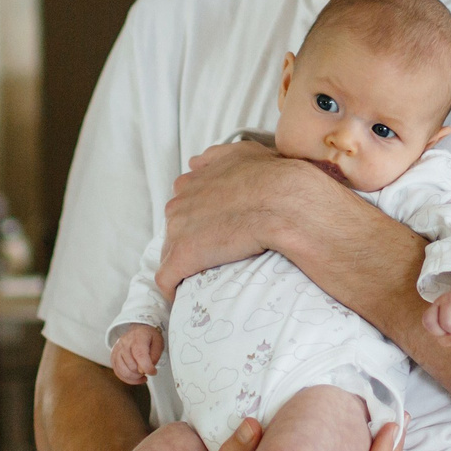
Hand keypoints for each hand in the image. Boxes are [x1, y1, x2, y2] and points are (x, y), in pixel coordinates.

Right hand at [109, 325, 163, 385]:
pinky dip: (128, 379)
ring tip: (142, 373)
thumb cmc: (149, 337)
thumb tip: (147, 369)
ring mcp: (117, 350)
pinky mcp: (113, 357)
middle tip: (148, 369)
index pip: (140, 355)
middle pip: (132, 366)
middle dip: (142, 372)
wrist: (138, 331)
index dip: (147, 367)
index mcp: (138, 337)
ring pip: (123, 372)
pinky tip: (135, 377)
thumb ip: (155, 356)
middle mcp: (125, 343)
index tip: (153, 371)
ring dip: (135, 377)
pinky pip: (118, 373)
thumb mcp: (158, 343)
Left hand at [155, 140, 336, 298]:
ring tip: (204, 279)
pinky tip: (184, 297)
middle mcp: (178, 204)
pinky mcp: (183, 257)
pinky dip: (174, 288)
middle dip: (189, 243)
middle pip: (174, 230)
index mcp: (191, 183)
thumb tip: (196, 162)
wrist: (283, 202)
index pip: (183, 206)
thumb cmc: (271, 177)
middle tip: (214, 256)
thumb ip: (216, 156)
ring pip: (170, 254)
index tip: (213, 232)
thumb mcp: (242, 153)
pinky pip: (167, 279)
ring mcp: (177, 230)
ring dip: (184, 266)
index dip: (196, 221)